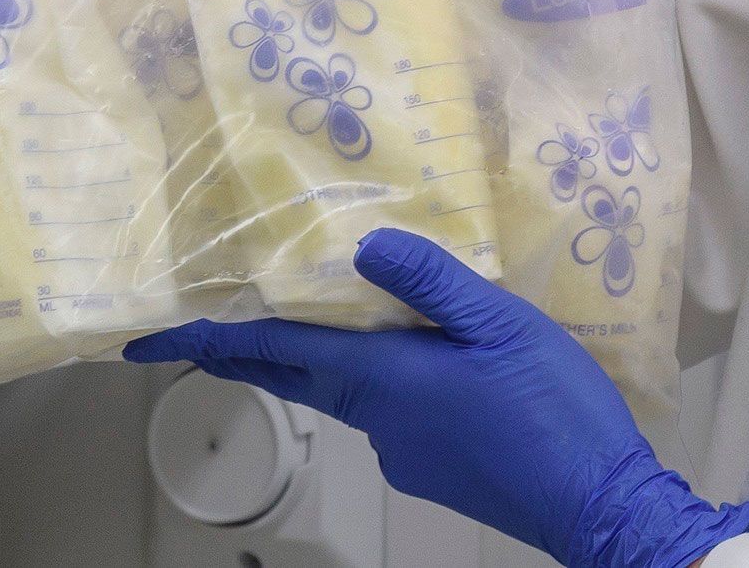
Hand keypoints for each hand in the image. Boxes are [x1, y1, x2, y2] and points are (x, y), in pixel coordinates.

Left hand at [124, 230, 748, 567]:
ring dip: (318, 357)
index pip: (277, 351)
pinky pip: (389, 408)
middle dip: (247, 350)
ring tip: (319, 313)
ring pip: (346, 389)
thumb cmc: (550, 408)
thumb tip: (362, 245)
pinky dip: (376, 376)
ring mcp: (404, 448)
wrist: (596, 503)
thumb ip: (431, 282)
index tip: (152, 333)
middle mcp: (378, 417)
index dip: (215, 336)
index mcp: (383, 378)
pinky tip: (420, 355)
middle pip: (296, 374)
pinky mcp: (434, 465)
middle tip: (202, 325)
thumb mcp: (500, 325)